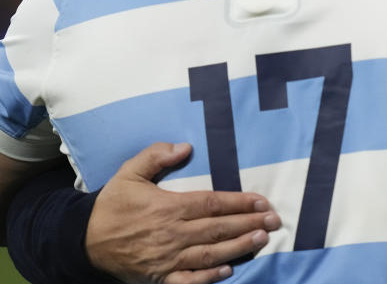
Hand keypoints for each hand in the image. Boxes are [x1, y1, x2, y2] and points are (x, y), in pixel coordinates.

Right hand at [86, 143, 280, 283]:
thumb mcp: (128, 172)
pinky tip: (229, 271)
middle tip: (274, 222)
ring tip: (261, 240)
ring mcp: (166, 258)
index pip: (212, 203)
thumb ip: (156, 156)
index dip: (240, 202)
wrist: (82, 241)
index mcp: (168, 207)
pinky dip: (209, 278)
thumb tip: (184, 147)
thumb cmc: (112, 205)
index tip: (262, 202)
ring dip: (238, 248)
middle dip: (249, 224)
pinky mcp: (159, 277)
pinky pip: (188, 281)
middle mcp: (172, 233)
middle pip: (218, 229)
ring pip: (209, 254)